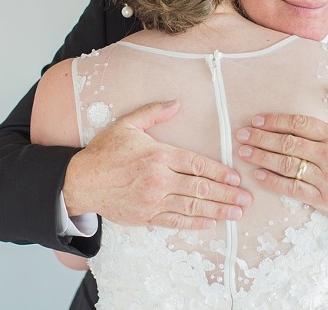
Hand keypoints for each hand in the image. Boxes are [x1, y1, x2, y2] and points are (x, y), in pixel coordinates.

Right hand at [63, 100, 251, 229]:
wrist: (81, 181)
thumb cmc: (104, 151)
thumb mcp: (127, 124)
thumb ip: (154, 113)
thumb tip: (177, 103)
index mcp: (158, 155)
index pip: (197, 164)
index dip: (220, 172)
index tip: (236, 178)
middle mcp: (159, 178)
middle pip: (200, 187)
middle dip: (227, 194)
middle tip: (246, 200)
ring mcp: (152, 200)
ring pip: (191, 206)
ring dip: (217, 210)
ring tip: (236, 213)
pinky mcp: (145, 217)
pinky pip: (175, 221)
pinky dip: (194, 223)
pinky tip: (210, 223)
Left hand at [236, 79, 327, 229]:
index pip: (301, 124)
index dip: (276, 121)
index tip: (257, 120)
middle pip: (289, 143)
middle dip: (261, 138)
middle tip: (241, 135)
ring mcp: (325, 178)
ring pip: (287, 165)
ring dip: (262, 158)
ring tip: (244, 153)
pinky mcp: (322, 198)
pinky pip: (293, 188)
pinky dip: (274, 182)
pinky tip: (259, 175)